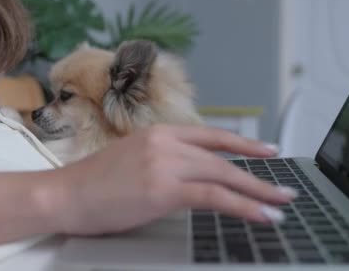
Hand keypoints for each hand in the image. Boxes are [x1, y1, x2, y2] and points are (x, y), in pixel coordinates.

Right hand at [47, 125, 295, 234]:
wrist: (64, 195)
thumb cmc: (92, 184)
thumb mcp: (132, 162)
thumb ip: (163, 163)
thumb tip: (189, 178)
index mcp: (158, 133)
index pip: (210, 135)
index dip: (243, 143)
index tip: (267, 151)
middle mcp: (165, 142)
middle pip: (222, 158)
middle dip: (258, 176)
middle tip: (284, 191)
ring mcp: (164, 163)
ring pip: (223, 175)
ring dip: (257, 193)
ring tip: (280, 206)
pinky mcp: (163, 188)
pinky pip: (213, 196)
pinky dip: (242, 206)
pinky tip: (260, 215)